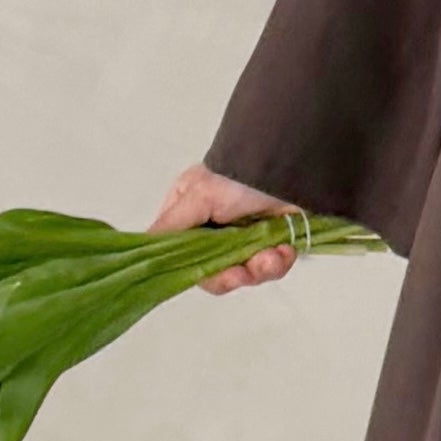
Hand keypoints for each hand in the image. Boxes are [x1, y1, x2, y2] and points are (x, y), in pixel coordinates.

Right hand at [148, 164, 300, 295]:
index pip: (180, 255)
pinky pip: (271, 267)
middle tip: (243, 272)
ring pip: (244, 273)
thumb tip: (144, 244)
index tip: (208, 273)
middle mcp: (214, 228)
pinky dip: (278, 262)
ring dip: (259, 269)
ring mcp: (244, 237)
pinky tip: (284, 250)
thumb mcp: (201, 194)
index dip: (193, 269)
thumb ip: (173, 223)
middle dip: (232, 274)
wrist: (296, 166)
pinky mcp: (272, 243)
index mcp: (189, 213)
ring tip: (272, 255)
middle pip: (213, 271)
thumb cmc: (243, 174)